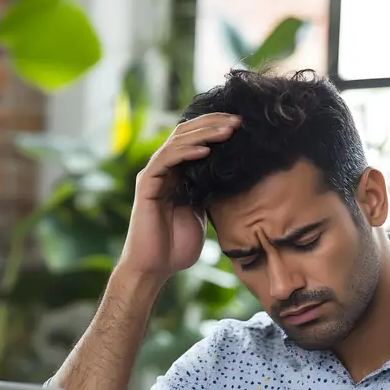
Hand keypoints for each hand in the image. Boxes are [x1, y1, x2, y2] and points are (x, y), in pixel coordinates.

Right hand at [119, 113, 241, 279]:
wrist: (156, 268)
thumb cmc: (177, 247)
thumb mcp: (202, 214)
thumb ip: (210, 193)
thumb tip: (232, 177)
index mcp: (178, 174)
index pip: (196, 140)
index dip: (217, 129)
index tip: (242, 127)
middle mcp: (164, 169)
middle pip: (187, 133)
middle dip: (214, 124)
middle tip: (239, 121)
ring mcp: (154, 175)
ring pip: (178, 142)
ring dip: (204, 133)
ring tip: (228, 130)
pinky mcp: (146, 184)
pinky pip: (166, 160)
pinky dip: (186, 152)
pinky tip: (206, 150)